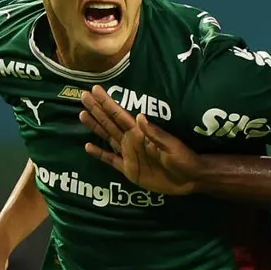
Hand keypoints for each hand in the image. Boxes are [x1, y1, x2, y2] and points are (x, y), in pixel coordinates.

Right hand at [80, 86, 200, 194]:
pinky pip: (110, 159)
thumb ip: (155, 133)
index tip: (96, 90)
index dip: (107, 103)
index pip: (120, 115)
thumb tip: (139, 116)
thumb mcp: (171, 146)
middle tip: (83, 96)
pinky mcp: (129, 169)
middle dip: (97, 109)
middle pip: (109, 122)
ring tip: (82, 114)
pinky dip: (99, 153)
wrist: (188, 179)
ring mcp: (129, 154)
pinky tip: (88, 146)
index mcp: (141, 133)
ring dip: (95, 126)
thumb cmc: (183, 159)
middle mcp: (131, 140)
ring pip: (107, 137)